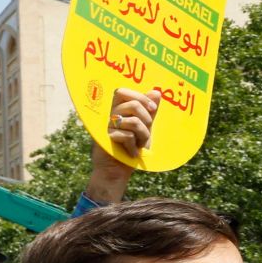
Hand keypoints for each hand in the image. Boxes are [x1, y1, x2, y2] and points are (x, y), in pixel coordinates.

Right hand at [85, 88, 158, 202]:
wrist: (118, 170)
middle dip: (147, 120)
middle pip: (133, 105)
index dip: (140, 97)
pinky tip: (132, 152)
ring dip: (143, 136)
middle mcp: (108, 116)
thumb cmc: (131, 147)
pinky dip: (134, 147)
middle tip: (146, 132)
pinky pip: (128, 136)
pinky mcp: (105, 138)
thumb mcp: (144, 127)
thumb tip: (156, 92)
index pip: (123, 92)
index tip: (152, 109)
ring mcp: (105, 127)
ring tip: (140, 145)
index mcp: (116, 110)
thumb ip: (148, 110)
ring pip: (134, 122)